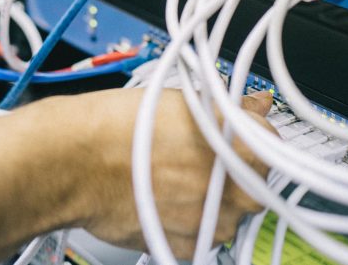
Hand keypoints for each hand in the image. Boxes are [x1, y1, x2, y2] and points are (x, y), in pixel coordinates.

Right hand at [50, 88, 273, 257]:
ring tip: (177, 180)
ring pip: (230, 214)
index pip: (271, 144)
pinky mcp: (189, 246)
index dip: (248, 138)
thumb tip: (257, 104)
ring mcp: (213, 222)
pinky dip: (191, 222)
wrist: (77, 162)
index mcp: (242, 145)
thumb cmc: (121, 126)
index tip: (233, 138)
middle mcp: (235, 188)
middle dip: (234, 173)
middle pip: (255, 184)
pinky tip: (166, 200)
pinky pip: (203, 235)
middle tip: (200, 159)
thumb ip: (234, 108)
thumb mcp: (186, 100)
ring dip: (214, 201)